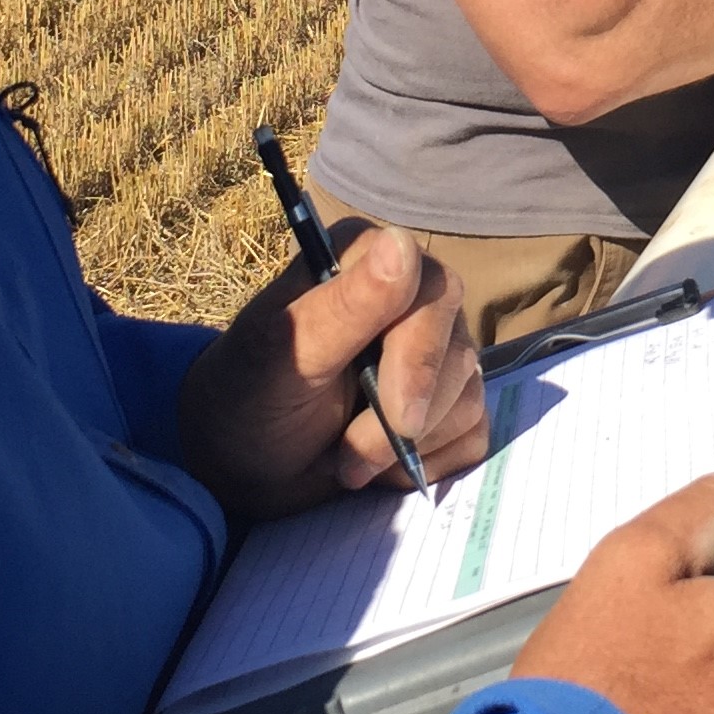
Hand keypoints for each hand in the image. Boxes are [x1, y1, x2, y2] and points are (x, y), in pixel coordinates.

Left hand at [174, 228, 489, 519]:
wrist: (240, 464)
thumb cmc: (248, 398)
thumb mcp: (283, 357)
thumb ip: (343, 305)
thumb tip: (403, 245)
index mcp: (367, 262)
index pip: (433, 291)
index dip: (420, 357)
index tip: (394, 413)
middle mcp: (411, 298)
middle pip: (458, 353)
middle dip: (403, 421)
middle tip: (347, 456)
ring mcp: (435, 353)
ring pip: (468, 398)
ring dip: (407, 450)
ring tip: (348, 460)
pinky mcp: (447, 405)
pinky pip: (473, 436)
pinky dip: (428, 465)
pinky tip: (381, 469)